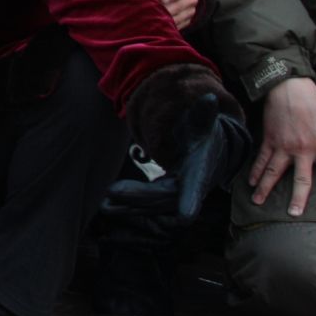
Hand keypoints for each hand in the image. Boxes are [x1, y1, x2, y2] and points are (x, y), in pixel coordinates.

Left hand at [105, 85, 250, 222]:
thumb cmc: (204, 133)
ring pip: (153, 205)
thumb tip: (208, 98)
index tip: (186, 217)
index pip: (196, 187)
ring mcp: (179, 196)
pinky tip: (107, 206)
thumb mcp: (203, 123)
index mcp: (201, 171)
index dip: (191, 200)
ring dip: (130, 206)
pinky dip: (129, 206)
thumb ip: (203, 113)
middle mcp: (191, 190)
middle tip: (112, 192)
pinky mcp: (166, 198)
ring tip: (105, 205)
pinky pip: (147, 205)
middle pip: (164, 198)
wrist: (209, 150)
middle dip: (139, 197)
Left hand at [155, 0, 198, 30]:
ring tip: (151, 21)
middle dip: (166, 10)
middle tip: (150, 13)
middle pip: (179, 7)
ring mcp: (190, 10)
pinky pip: (178, 25)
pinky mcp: (186, 19)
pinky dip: (169, 27)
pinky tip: (157, 26)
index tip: (161, 0)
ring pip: (178, 18)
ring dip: (167, 20)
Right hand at [250, 77, 315, 215]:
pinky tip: (250, 181)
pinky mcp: (270, 140)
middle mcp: (304, 151)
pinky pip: (261, 159)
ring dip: (266, 188)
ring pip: (274, 172)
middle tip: (294, 213)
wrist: (289, 88)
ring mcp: (284, 147)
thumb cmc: (313, 101)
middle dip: (298, 198)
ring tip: (258, 202)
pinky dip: (255, 170)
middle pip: (301, 180)